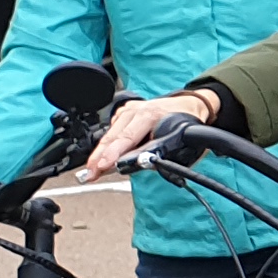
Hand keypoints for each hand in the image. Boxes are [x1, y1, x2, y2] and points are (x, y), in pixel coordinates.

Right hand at [80, 91, 215, 180]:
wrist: (188, 103)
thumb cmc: (185, 122)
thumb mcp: (177, 139)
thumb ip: (156, 152)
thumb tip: (135, 165)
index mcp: (149, 115)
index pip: (127, 137)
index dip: (113, 153)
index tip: (103, 166)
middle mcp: (136, 110)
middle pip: (113, 136)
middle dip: (99, 157)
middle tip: (90, 173)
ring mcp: (128, 109)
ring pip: (110, 134)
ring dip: (99, 153)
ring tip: (91, 170)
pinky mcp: (124, 112)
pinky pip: (112, 129)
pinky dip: (106, 145)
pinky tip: (100, 158)